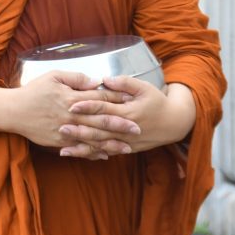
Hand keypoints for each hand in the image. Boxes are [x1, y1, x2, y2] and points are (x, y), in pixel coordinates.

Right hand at [1, 71, 138, 159]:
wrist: (13, 111)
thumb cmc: (33, 91)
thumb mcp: (53, 76)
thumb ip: (75, 78)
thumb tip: (95, 81)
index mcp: (72, 98)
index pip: (99, 99)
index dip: (117, 100)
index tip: (133, 102)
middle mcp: (72, 116)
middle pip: (101, 121)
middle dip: (121, 125)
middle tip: (138, 128)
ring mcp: (66, 131)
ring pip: (93, 139)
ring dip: (111, 143)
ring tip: (128, 146)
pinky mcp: (59, 143)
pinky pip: (80, 149)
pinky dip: (93, 153)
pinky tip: (105, 155)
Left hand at [62, 79, 195, 154]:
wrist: (174, 123)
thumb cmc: (157, 101)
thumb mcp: (144, 87)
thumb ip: (124, 82)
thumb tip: (104, 79)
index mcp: (128, 112)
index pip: (104, 109)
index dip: (87, 107)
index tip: (71, 105)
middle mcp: (125, 129)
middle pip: (99, 130)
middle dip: (79, 130)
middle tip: (60, 128)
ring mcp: (125, 141)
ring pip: (100, 146)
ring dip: (82, 147)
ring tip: (63, 147)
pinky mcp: (125, 149)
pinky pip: (105, 153)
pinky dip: (91, 155)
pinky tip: (76, 155)